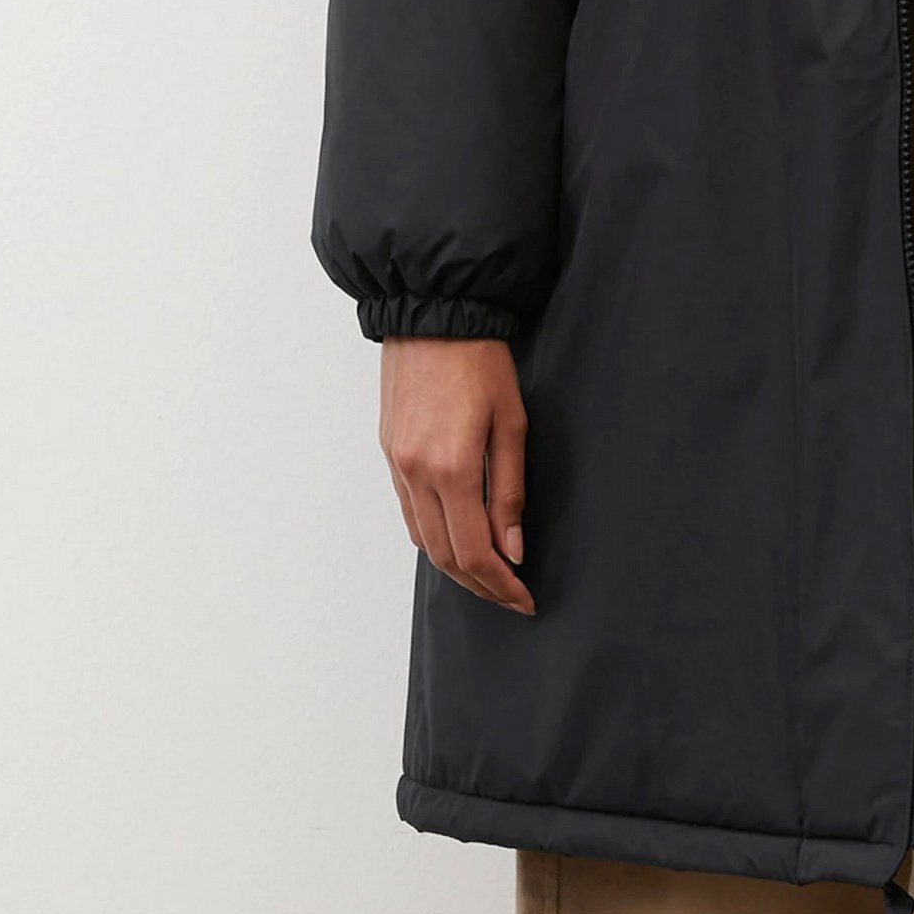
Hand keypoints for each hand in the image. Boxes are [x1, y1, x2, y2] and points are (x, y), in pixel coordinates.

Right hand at [379, 338, 534, 614]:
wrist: (432, 314)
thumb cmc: (480, 360)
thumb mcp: (512, 423)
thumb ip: (510, 491)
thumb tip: (513, 548)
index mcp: (451, 467)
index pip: (475, 551)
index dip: (500, 584)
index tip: (523, 599)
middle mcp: (416, 473)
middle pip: (445, 555)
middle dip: (479, 584)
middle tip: (510, 595)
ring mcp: (397, 464)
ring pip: (422, 539)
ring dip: (455, 565)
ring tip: (488, 574)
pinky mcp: (389, 452)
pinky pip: (408, 512)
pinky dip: (433, 535)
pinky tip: (457, 537)